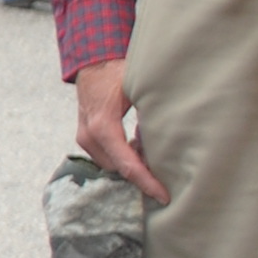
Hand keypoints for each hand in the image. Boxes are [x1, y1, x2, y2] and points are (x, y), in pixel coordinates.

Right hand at [74, 59, 169, 203]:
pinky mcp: (86, 137)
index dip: (147, 182)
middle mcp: (89, 136)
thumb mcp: (141, 91)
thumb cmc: (118, 73)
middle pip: (118, 169)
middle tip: (166, 167)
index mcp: (103, 127)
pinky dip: (123, 155)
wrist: (93, 61)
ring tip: (150, 149)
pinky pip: (106, 156)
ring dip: (131, 162)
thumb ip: (153, 117)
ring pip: (111, 165)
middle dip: (141, 172)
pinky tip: (138, 143)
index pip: (126, 164)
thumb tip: (173, 140)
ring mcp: (84, 137)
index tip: (164, 196)